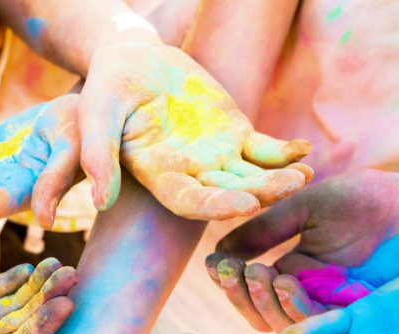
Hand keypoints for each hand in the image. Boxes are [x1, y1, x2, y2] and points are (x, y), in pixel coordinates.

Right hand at [79, 43, 312, 217]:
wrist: (133, 61)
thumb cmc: (107, 90)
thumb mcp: (95, 116)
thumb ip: (98, 156)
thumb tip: (100, 203)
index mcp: (158, 175)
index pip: (189, 201)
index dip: (216, 206)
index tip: (244, 204)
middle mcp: (190, 173)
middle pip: (229, 193)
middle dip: (259, 194)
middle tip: (288, 186)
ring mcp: (216, 155)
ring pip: (252, 177)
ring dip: (278, 179)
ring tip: (303, 174)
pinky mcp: (236, 134)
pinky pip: (265, 150)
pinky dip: (284, 152)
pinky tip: (303, 150)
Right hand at [206, 169, 398, 332]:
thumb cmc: (364, 200)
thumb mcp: (304, 208)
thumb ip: (265, 229)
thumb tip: (219, 251)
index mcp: (291, 269)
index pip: (248, 286)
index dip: (227, 279)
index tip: (213, 263)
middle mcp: (306, 293)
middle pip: (258, 311)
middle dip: (238, 293)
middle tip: (232, 271)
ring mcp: (327, 306)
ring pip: (280, 321)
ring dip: (261, 301)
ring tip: (255, 273)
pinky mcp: (351, 315)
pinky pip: (314, 321)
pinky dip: (294, 307)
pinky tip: (285, 282)